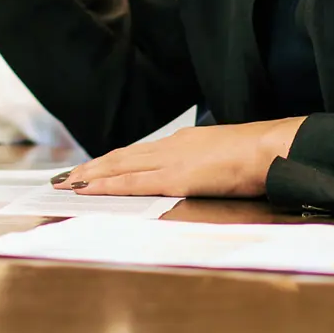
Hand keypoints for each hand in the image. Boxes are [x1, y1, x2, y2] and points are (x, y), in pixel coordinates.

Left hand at [53, 120, 305, 198]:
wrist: (270, 148)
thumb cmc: (257, 156)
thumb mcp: (223, 157)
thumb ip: (205, 164)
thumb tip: (198, 173)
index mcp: (182, 143)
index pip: (138, 153)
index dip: (111, 162)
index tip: (90, 169)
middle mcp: (170, 147)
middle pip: (121, 157)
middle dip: (91, 168)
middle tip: (63, 177)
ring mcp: (171, 161)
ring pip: (120, 166)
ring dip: (91, 175)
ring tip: (67, 183)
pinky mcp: (175, 177)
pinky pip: (133, 182)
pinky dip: (107, 185)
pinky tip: (90, 189)